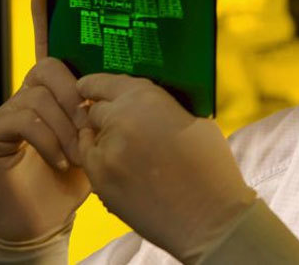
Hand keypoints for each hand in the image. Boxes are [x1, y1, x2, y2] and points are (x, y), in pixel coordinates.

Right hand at [0, 0, 90, 240]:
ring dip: (68, 124)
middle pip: (51, 65)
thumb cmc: (79, 176)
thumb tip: (143, 86)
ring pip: (41, 92)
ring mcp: (9, 109)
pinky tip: (61, 160)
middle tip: (94, 126)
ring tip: (80, 153)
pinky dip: (50, 140)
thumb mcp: (103, 137)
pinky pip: (25, 118)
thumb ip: (109, 109)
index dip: (45, 12)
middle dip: (78, 95)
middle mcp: (29, 92)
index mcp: (56, 90)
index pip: (51, 44)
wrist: (47, 217)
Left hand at [76, 73, 255, 261]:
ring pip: (88, 137)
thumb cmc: (211, 166)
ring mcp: (106, 152)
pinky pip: (88, 162)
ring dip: (100, 139)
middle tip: (113, 123)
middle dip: (102, 114)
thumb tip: (143, 107)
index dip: (95, 85)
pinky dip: (98, 161)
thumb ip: (162, 109)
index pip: (105, 82)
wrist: (210, 216)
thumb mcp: (193, 121)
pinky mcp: (100, 181)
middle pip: (95, 110)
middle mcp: (120, 119)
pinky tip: (117, 167)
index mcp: (146, 98)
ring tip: (121, 150)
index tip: (87, 87)